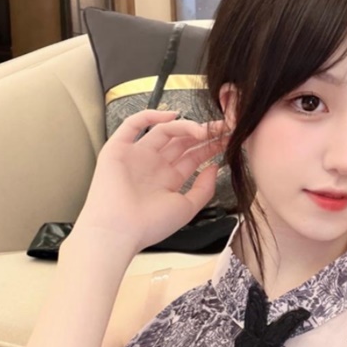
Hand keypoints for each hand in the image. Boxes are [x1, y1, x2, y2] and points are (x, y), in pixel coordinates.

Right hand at [73, 110, 227, 253]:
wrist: (119, 230)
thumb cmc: (150, 225)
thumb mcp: (186, 208)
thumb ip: (204, 189)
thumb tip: (214, 167)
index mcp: (168, 181)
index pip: (192, 157)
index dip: (210, 146)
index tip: (228, 139)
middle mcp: (153, 166)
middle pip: (181, 142)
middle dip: (202, 134)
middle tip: (222, 128)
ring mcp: (137, 156)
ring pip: (163, 131)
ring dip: (184, 126)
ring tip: (202, 130)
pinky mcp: (118, 148)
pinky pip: (133, 124)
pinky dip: (150, 116)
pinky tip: (171, 116)